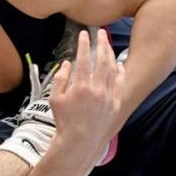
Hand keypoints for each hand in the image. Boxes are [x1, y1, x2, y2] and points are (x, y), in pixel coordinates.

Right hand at [50, 28, 123, 175]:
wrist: (78, 141)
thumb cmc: (64, 121)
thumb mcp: (55, 99)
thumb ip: (60, 79)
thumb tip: (66, 63)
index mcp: (80, 86)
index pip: (84, 58)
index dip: (84, 44)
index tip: (84, 34)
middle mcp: (96, 89)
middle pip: (102, 60)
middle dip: (102, 43)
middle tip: (101, 33)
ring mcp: (108, 96)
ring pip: (112, 69)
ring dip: (111, 55)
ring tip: (108, 45)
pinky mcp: (115, 103)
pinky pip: (120, 83)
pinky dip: (120, 72)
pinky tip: (118, 64)